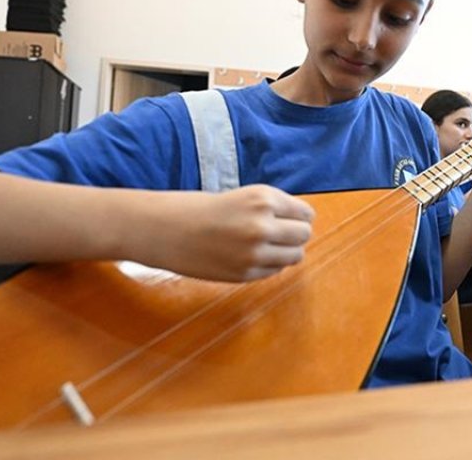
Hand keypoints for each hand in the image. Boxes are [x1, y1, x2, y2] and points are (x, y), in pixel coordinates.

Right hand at [131, 185, 314, 281]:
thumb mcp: (244, 197)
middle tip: (277, 233)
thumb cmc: (202, 209)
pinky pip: (275, 270)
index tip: (286, 218)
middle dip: (294, 234)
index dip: (297, 216)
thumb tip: (302, 225)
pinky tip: (250, 256)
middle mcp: (263, 225)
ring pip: (295, 256)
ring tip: (265, 245)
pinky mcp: (245, 273)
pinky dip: (269, 264)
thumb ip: (272, 209)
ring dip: (285, 251)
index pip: (305, 213)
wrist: (165, 229)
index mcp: (263, 199)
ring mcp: (255, 253)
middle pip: (304, 235)